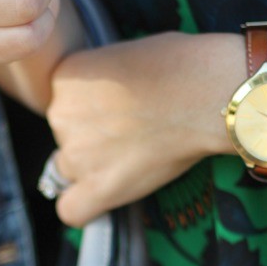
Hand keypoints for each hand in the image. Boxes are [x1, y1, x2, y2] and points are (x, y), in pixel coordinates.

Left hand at [47, 32, 240, 226]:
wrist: (206, 93)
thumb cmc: (180, 66)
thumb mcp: (125, 55)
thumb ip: (102, 81)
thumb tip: (105, 98)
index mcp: (65, 78)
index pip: (62, 104)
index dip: (91, 109)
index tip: (118, 109)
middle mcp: (60, 115)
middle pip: (65, 138)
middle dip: (92, 138)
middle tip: (131, 132)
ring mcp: (77, 154)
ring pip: (69, 172)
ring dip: (94, 167)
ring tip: (135, 155)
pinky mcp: (98, 186)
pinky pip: (72, 210)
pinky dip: (85, 207)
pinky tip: (105, 195)